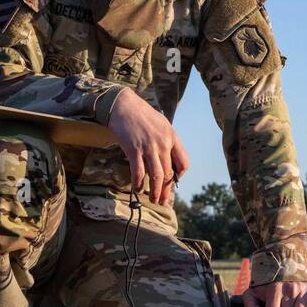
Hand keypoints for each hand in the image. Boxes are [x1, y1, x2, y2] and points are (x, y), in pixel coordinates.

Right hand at [106, 88, 189, 205]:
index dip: (179, 176)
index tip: (172, 182)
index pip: (183, 162)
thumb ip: (166, 141)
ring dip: (156, 191)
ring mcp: (149, 147)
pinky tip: (137, 189)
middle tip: (163, 201)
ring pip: (157, 176)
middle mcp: (164, 143)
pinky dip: (139, 183)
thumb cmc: (141, 114)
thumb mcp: (161, 124)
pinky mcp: (133, 149)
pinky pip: (139, 171)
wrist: (122, 104)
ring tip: (154, 200)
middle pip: (169, 173)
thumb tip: (166, 158)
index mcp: (172, 137)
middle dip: (167, 190)